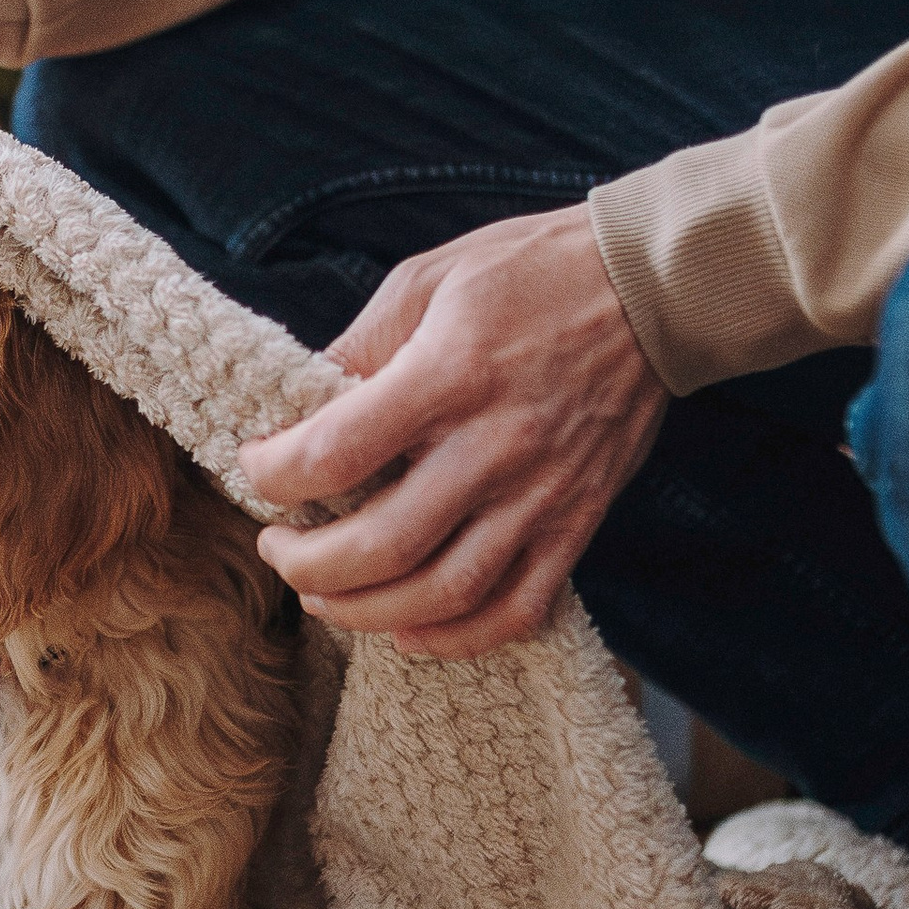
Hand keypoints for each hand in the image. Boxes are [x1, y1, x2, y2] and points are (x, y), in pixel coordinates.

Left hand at [241, 206, 666, 657]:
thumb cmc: (530, 271)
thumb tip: (300, 404)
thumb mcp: (427, 280)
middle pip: (381, 545)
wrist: (652, 287)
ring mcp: (541, 494)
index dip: (274, 473)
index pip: (335, 453)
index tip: (256, 467)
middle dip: (307, 564)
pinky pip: (514, 610)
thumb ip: (361, 345)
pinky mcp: (577, 523)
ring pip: (443, 593)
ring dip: (366, 612)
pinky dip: (455, 637)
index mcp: (448, 376)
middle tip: (276, 548)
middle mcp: (494, 446)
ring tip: (323, 596)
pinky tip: (408, 629)